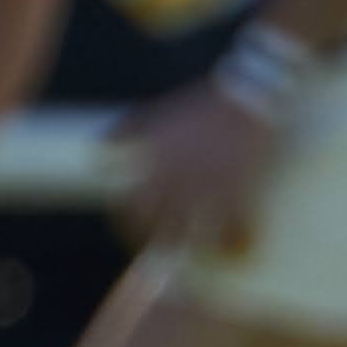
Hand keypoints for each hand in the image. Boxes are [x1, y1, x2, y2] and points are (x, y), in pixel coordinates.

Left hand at [118, 82, 280, 253]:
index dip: (132, 228)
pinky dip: (239, 242)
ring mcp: (209, 190)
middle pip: (163, 231)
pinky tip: (242, 247)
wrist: (248, 95)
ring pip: (199, 238)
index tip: (140, 235)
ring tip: (212, 251)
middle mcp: (177, 183)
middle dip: (167, 245)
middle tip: (176, 250)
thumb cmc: (200, 107)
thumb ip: (123, 131)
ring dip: (204, 248)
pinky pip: (237, 231)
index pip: (132, 210)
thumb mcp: (155, 114)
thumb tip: (98, 148)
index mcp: (154, 167)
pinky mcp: (240, 193)